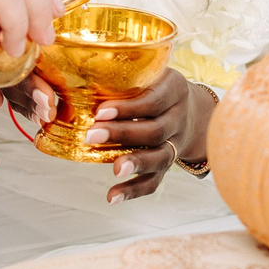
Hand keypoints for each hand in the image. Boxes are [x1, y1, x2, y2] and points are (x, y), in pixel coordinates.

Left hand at [85, 68, 213, 203]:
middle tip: (91, 135)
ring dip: (135, 163)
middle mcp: (179, 119)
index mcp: (175, 90)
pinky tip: (112, 197)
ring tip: (115, 170)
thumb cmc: (158, 86)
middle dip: (122, 134)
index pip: (154, 101)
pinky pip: (154, 181)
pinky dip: (133, 190)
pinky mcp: (167, 165)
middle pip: (155, 131)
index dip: (128, 108)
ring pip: (160, 157)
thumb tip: (76, 78)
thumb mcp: (152, 71)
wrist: (193, 110)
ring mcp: (176, 144)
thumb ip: (127, 75)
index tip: (100, 112)